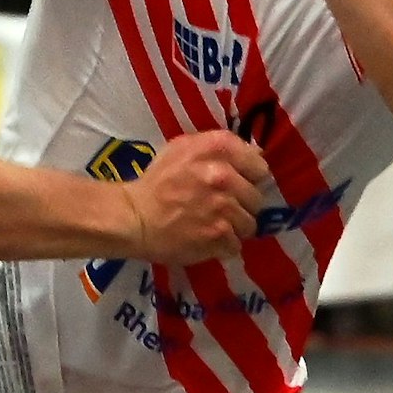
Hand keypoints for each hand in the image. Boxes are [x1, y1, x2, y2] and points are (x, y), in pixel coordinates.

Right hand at [121, 130, 267, 263]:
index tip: (235, 183)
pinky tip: (206, 239)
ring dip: (233, 227)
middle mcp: (224, 176)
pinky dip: (223, 245)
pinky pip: (236, 244)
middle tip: (219, 206)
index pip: (259, 166)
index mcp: (217, 149)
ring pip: (249, 223)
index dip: (248, 176)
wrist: (134, 217)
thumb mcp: (183, 149)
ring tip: (212, 224)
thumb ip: (219, 147)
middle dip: (241, 204)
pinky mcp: (219, 236)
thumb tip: (255, 154)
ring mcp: (224, 208)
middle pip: (256, 197)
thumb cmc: (158, 181)